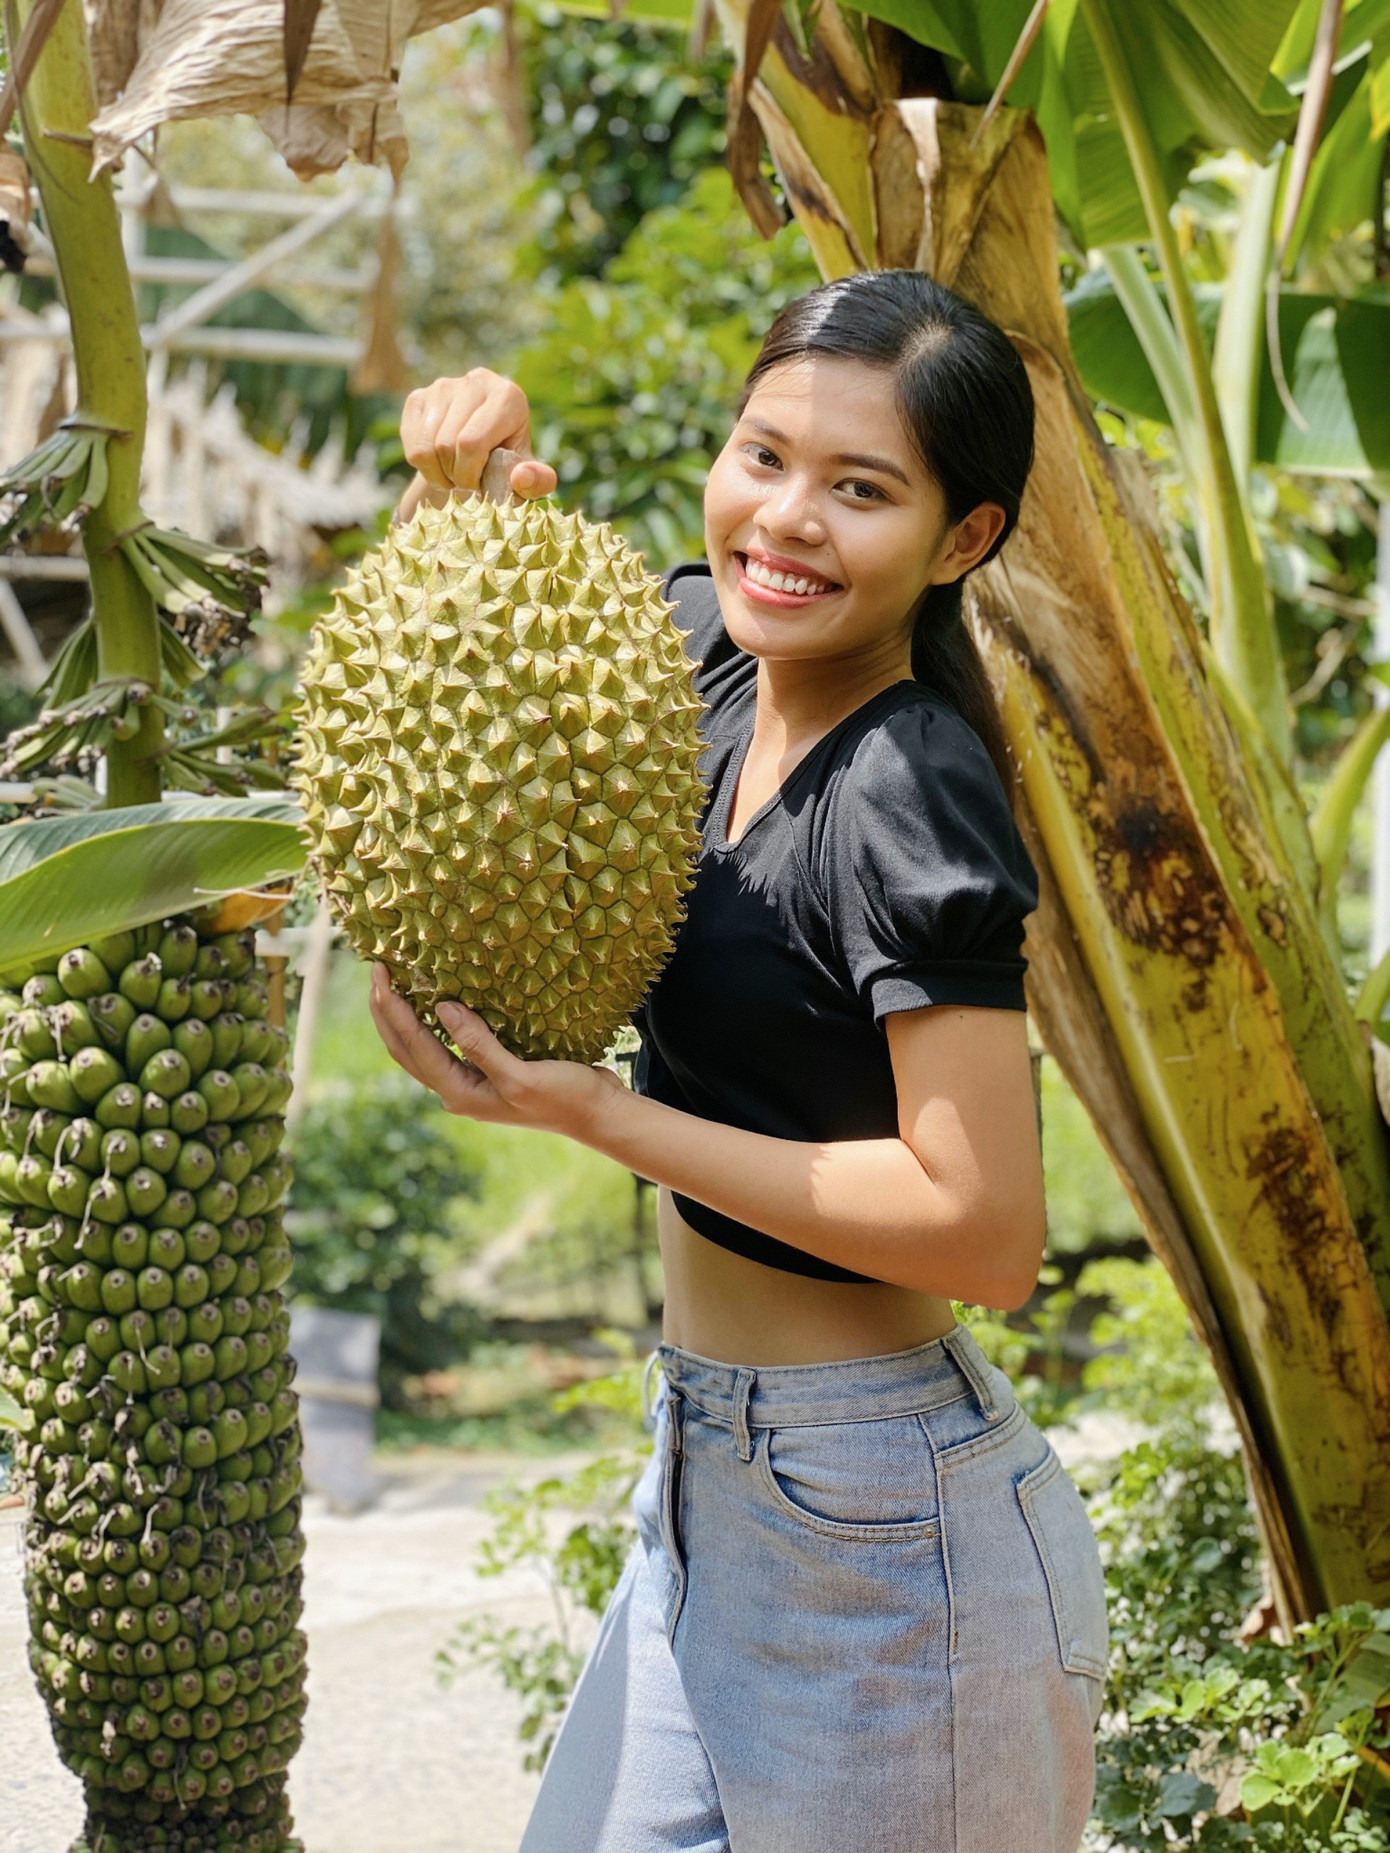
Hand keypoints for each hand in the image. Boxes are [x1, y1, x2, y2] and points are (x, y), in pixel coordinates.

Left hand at [367, 963, 624, 1138]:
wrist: (596, 1113)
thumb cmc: (564, 1097)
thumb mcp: (520, 1075)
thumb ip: (479, 1044)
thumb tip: (441, 1008)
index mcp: (460, 1093)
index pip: (414, 1045)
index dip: (393, 1009)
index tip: (381, 974)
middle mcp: (458, 1090)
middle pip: (407, 1048)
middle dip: (387, 1011)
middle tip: (376, 971)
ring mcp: (471, 1082)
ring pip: (422, 1047)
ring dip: (403, 1017)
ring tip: (393, 984)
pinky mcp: (488, 1071)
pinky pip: (447, 1044)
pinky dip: (432, 1023)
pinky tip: (434, 1002)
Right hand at [399, 369, 556, 509]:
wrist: (481, 451)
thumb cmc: (509, 464)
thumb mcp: (528, 476)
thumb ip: (538, 481)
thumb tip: (521, 477)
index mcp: (508, 396)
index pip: (471, 442)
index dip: (469, 474)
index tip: (478, 485)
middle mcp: (475, 381)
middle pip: (446, 445)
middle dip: (454, 476)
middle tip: (465, 482)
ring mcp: (443, 386)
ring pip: (425, 446)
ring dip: (437, 474)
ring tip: (454, 475)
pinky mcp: (419, 396)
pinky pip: (410, 442)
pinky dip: (422, 465)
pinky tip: (439, 464)